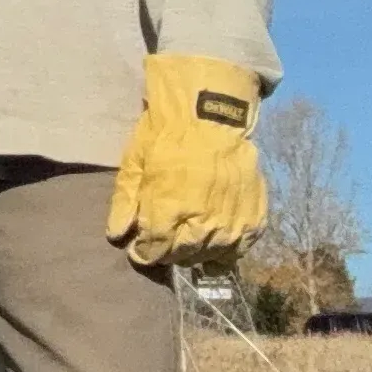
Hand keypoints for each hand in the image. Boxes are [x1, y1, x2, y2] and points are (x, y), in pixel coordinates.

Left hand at [105, 53, 269, 264]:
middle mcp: (204, 221)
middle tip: (162, 243)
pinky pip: (240, 248)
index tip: (140, 248)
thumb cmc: (165, 137)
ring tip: (186, 243)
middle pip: (182, 256)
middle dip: (167, 254)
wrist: (210, 115)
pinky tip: (214, 245)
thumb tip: (117, 236)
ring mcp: (232, 221)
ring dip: (195, 254)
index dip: (144, 253)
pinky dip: (225, 252)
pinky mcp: (254, 217)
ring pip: (211, 256)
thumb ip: (124, 204)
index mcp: (170, 209)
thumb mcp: (134, 165)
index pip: (154, 251)